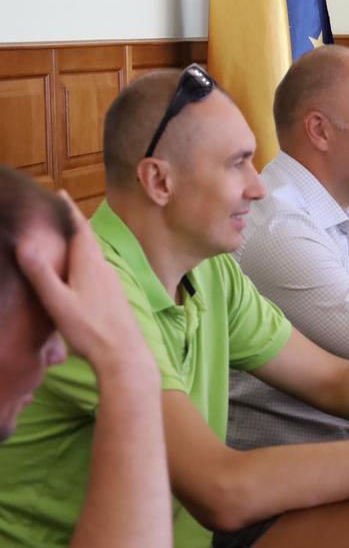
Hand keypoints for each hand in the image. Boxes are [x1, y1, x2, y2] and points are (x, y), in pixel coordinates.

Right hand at [15, 193, 157, 379]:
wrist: (123, 353)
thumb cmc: (89, 329)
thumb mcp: (58, 302)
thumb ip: (42, 274)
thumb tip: (25, 244)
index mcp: (90, 264)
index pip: (79, 229)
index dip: (69, 211)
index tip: (60, 193)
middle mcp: (104, 267)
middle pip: (87, 238)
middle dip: (74, 223)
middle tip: (59, 210)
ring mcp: (111, 281)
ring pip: (94, 253)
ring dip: (81, 241)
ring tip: (66, 235)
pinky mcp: (114, 294)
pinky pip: (98, 267)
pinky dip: (86, 258)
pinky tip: (82, 269)